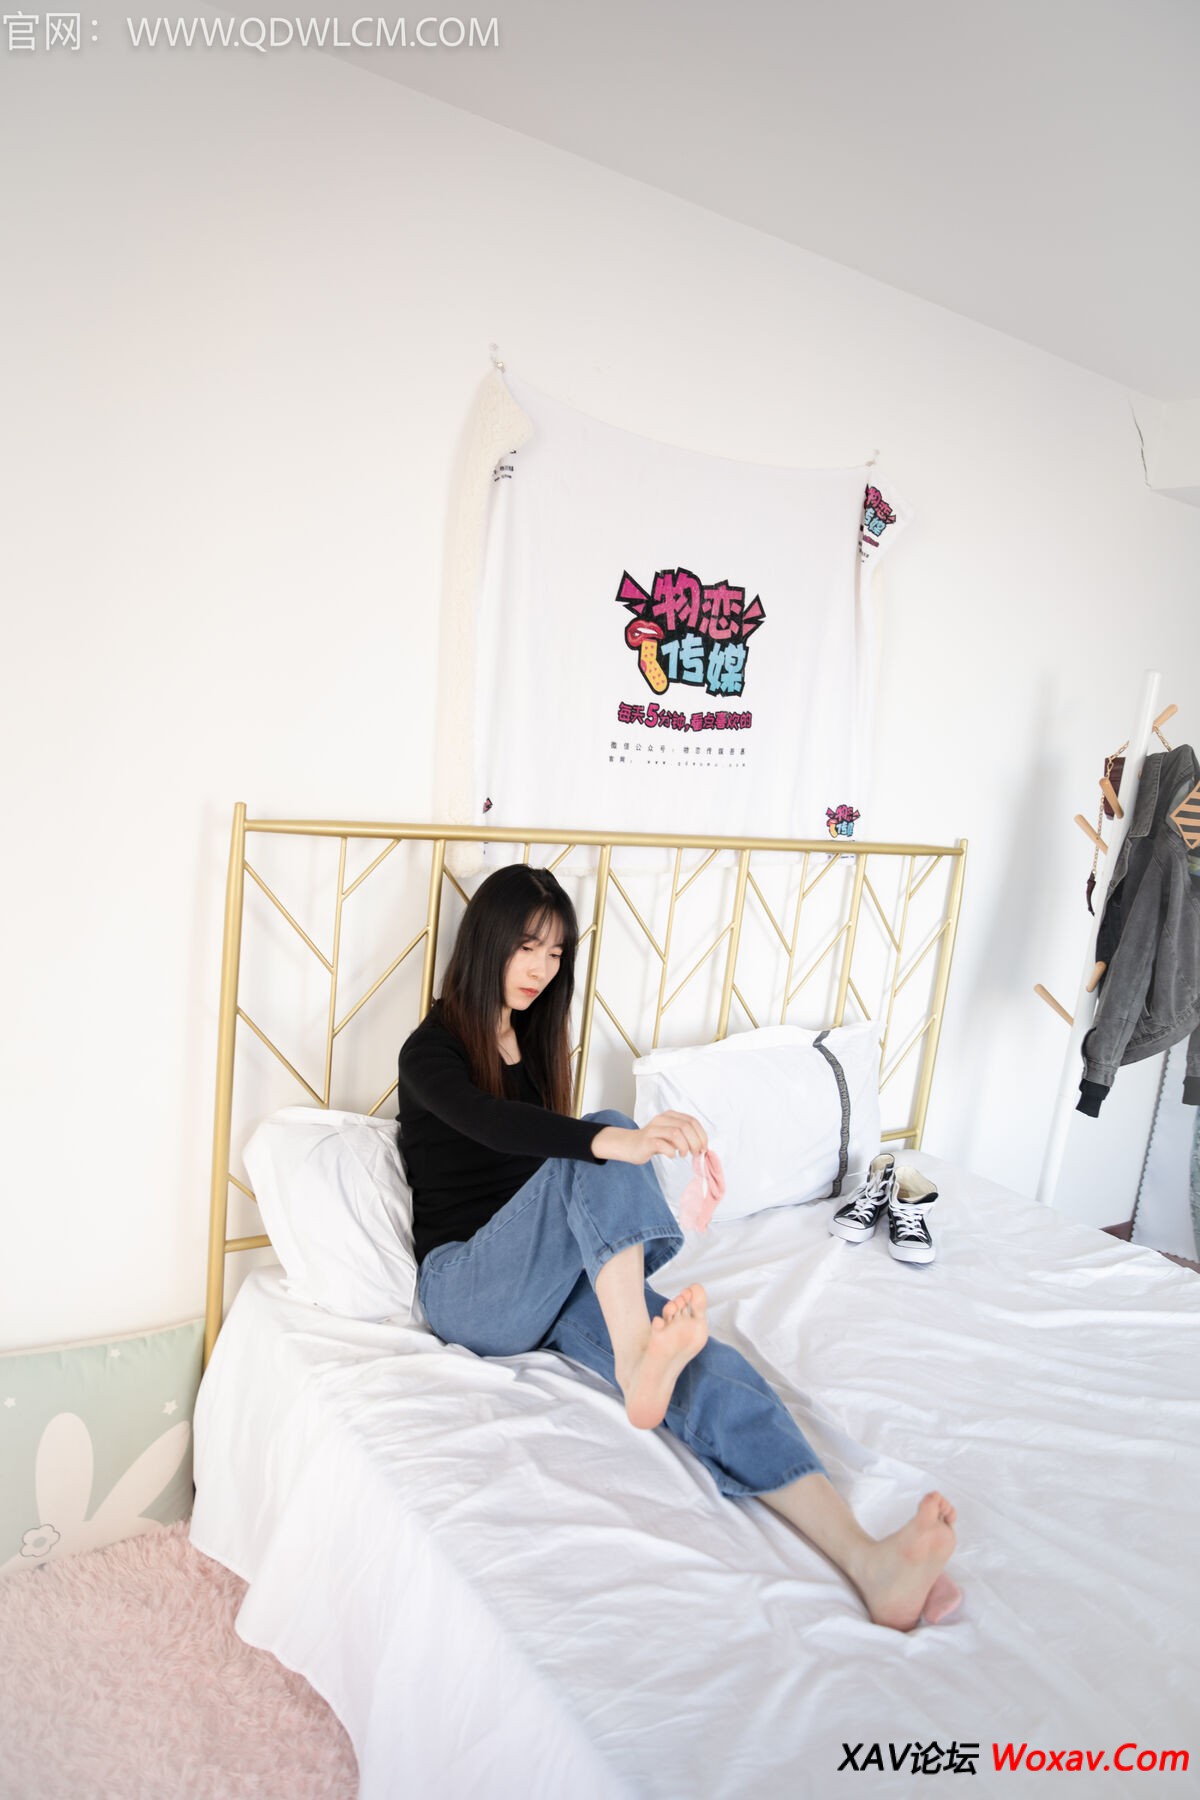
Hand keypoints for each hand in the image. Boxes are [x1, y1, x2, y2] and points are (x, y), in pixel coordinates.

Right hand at [592, 1111, 707, 1165]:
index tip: (704, 1147)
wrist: (630, 1145)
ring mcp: (653, 1129)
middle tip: (696, 1153)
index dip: (701, 1135)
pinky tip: (672, 1155)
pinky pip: (663, 1145)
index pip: (692, 1121)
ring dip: (685, 1146)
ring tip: (684, 1154)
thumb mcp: (671, 1136)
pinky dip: (671, 1152)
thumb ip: (685, 1137)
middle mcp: (662, 1119)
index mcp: (670, 1115)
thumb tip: (702, 1146)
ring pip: (676, 1133)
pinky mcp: (647, 1141)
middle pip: (685, 1127)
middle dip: (695, 1142)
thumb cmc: (654, 1142)